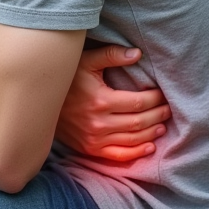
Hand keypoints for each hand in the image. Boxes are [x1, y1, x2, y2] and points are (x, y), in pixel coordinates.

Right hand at [55, 45, 170, 161]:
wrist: (40, 103)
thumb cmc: (65, 79)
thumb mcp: (84, 61)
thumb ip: (111, 55)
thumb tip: (137, 54)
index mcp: (100, 100)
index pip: (138, 102)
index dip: (154, 99)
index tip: (162, 93)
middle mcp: (99, 123)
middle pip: (139, 122)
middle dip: (157, 115)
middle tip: (168, 109)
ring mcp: (94, 139)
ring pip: (133, 139)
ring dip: (151, 133)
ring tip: (162, 125)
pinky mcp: (90, 148)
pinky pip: (119, 155)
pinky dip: (137, 153)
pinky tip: (149, 146)